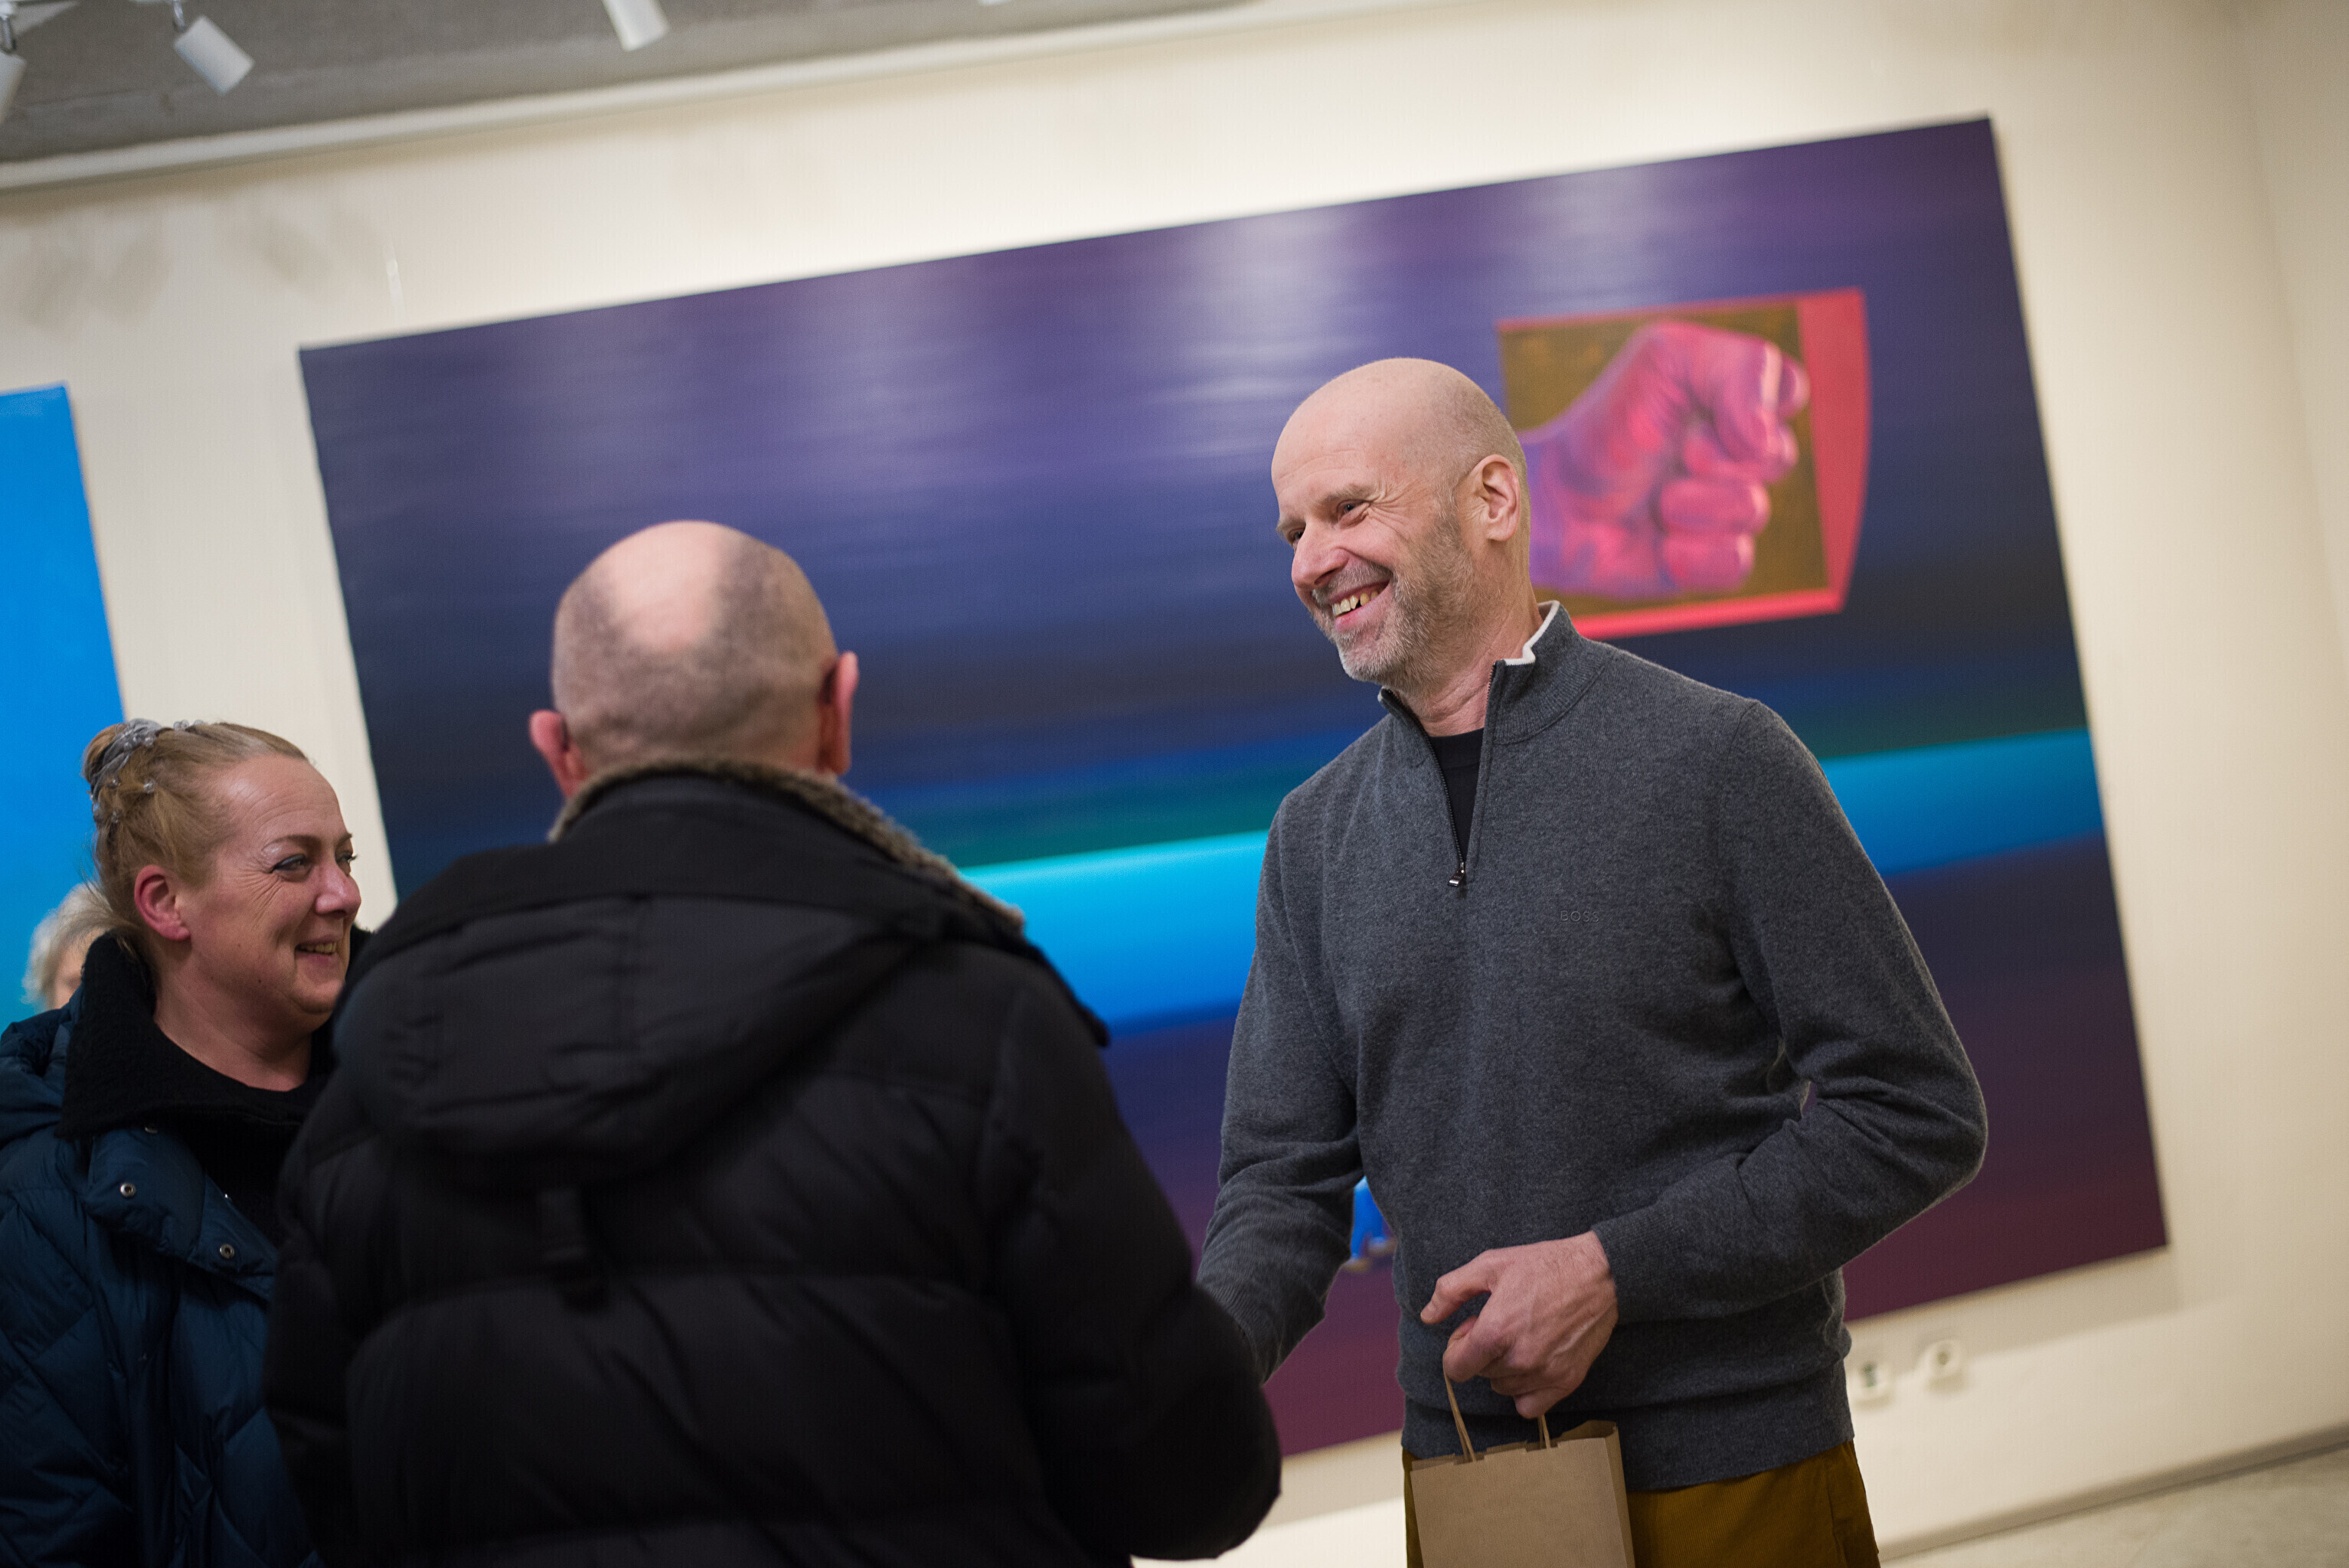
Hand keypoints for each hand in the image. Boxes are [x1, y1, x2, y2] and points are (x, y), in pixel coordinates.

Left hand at [1419, 1233, 1619, 1418]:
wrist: (1599, 1274)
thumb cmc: (1543, 1265)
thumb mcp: (1490, 1264)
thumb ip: (1451, 1290)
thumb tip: (1427, 1316)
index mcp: (1495, 1332)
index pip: (1455, 1368)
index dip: (1457, 1347)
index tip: (1472, 1328)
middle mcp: (1518, 1360)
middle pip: (1480, 1374)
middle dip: (1482, 1351)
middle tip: (1502, 1322)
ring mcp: (1544, 1374)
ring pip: (1503, 1388)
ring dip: (1503, 1368)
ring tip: (1521, 1336)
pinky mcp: (1566, 1382)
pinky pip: (1529, 1406)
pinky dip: (1525, 1390)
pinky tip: (1533, 1362)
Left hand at [1520, 321, 1808, 599]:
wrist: (1553, 498)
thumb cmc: (1606, 425)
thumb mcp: (1667, 359)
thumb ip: (1739, 368)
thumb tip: (1766, 438)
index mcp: (1733, 404)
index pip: (1790, 389)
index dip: (1758, 400)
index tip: (1707, 404)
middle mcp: (1737, 461)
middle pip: (1778, 456)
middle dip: (1715, 454)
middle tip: (1673, 452)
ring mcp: (1725, 515)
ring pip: (1752, 511)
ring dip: (1690, 503)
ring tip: (1654, 501)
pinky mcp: (1707, 565)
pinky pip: (1734, 562)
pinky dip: (1691, 552)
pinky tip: (1660, 543)